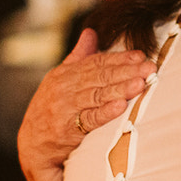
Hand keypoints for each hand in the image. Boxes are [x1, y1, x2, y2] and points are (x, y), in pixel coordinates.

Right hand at [17, 28, 155, 180]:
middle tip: (149, 69)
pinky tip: (121, 106)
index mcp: (63, 74)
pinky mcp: (65, 131)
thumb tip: (91, 33)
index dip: (119, 59)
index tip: (140, 56)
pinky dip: (104, 112)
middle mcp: (62, 89)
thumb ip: (78, 57)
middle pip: (98, 77)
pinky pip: (87, 120)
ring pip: (95, 96)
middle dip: (126, 71)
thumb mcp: (61, 80)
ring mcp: (62, 110)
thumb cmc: (51, 111)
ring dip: (119, 89)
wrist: (31, 148)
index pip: (95, 63)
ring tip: (140, 83)